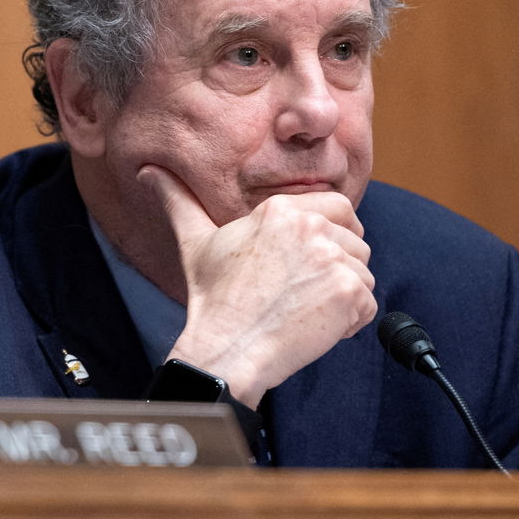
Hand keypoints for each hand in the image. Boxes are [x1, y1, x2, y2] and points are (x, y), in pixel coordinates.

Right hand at [140, 166, 375, 407]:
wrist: (228, 346)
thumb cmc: (213, 298)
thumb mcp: (196, 242)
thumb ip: (179, 201)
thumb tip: (148, 172)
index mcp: (280, 210)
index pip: (339, 207)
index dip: (335, 233)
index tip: (315, 259)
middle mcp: (311, 227)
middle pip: (356, 241)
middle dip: (338, 267)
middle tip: (302, 291)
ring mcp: (333, 259)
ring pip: (363, 273)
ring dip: (342, 296)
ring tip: (303, 309)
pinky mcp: (349, 292)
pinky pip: (369, 304)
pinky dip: (350, 321)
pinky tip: (315, 326)